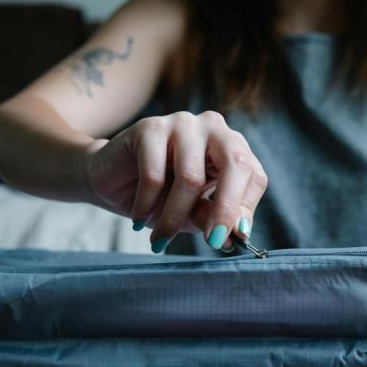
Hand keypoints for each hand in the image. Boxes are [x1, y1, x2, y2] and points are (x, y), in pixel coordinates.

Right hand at [85, 111, 267, 252]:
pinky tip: (139, 220)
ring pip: (190, 177)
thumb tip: (234, 236)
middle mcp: (213, 128)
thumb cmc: (160, 197)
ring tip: (160, 240)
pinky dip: (147, 205)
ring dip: (173, 217)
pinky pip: (154, 175)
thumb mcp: (193, 212)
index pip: (253, 175)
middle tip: (214, 242)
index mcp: (232, 147)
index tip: (232, 239)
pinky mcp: (150, 127)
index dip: (245, 208)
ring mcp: (182, 123)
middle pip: (235, 164)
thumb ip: (213, 217)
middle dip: (225, 209)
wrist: (112, 180)